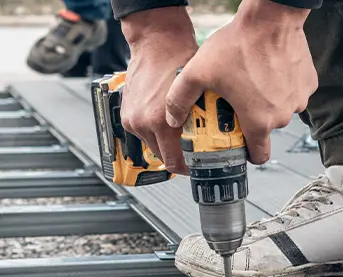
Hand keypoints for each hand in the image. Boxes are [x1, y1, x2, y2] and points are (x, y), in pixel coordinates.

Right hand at [119, 7, 197, 174]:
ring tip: (180, 131)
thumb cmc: (178, 59)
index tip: (197, 167)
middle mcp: (143, 124)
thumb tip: (215, 140)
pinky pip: (143, 132)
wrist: (156, 42)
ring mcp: (132, 120)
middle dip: (178, 155)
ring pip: (152, 144)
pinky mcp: (126, 114)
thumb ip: (201, 121)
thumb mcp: (198, 95)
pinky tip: (166, 119)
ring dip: (166, 142)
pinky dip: (154, 130)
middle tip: (194, 150)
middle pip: (163, 157)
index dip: (188, 168)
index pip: (174, 162)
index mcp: (160, 123)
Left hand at [164, 0, 315, 164]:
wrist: (271, 17)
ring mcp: (298, 99)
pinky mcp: (308, 83)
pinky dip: (282, 86)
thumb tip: (172, 119)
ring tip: (251, 81)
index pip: (258, 156)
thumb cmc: (240, 44)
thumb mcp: (198, 72)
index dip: (247, 153)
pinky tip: (268, 71)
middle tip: (237, 101)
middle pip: (266, 129)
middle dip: (252, 119)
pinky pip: (293, 92)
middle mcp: (282, 115)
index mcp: (259, 121)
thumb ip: (179, 99)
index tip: (238, 144)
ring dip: (267, 102)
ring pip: (280, 109)